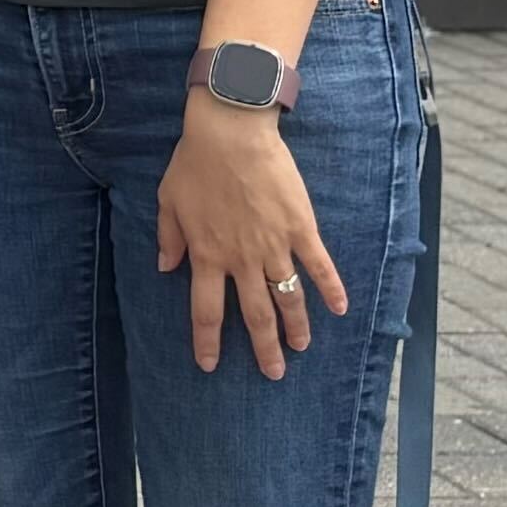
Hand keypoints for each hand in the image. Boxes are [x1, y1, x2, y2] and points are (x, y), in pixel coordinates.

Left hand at [157, 97, 345, 377]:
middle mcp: (241, 259)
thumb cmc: (194, 163)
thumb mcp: (168, 201)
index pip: (206, 311)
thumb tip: (166, 267)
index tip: (210, 365)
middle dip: (264, 348)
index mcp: (207, 255)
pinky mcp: (300, 228)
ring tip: (302, 347)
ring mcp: (273, 246)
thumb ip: (169, 238)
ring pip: (287, 298)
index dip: (208, 342)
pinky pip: (319, 265)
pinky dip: (331, 288)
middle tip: (274, 373)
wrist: (231, 134)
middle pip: (254, 316)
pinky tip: (340, 309)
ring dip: (296, 326)